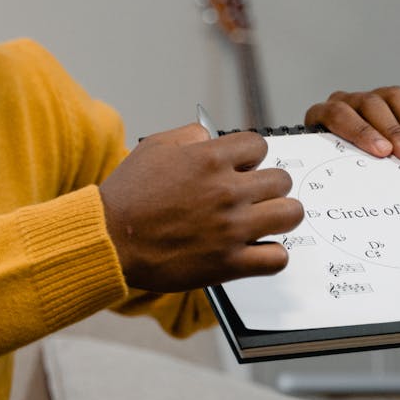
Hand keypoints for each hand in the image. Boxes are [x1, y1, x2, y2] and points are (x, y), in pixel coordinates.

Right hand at [99, 123, 300, 292]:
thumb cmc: (127, 195)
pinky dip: (271, 254)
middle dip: (269, 185)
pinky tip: (256, 249)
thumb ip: (190, 136)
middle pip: (281, 179)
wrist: (109, 239)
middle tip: (252, 195)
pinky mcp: (229, 263)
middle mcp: (226, 191)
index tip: (242, 168)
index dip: (250, 157)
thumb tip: (213, 137)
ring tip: (264, 219)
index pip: (259, 146)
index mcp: (209, 159)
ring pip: (290, 214)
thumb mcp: (153, 147)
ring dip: (280, 214)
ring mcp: (231, 228)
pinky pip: (277, 257)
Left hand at [305, 86, 399, 162]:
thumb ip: (339, 167)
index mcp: (326, 114)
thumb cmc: (335, 163)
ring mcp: (375, 97)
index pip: (339, 114)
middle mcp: (350, 101)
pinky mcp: (397, 99)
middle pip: (372, 106)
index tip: (382, 151)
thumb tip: (353, 186)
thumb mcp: (331, 165)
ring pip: (395, 98)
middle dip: (394, 131)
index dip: (361, 131)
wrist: (336, 159)